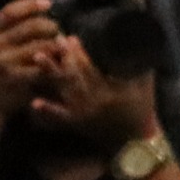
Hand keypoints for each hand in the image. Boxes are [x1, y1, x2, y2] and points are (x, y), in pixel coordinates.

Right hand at [0, 0, 58, 121]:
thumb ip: (11, 29)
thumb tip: (40, 7)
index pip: (10, 12)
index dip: (30, 5)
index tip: (49, 3)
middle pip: (32, 26)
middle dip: (51, 27)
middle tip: (58, 31)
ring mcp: (3, 62)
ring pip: (42, 45)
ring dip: (57, 44)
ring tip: (63, 46)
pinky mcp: (15, 78)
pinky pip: (43, 66)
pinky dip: (56, 63)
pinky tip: (61, 62)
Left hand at [42, 46, 162, 153]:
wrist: (136, 141)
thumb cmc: (142, 110)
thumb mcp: (145, 85)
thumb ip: (139, 65)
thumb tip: (137, 42)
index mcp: (111, 91)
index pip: (92, 68)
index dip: (80, 53)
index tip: (71, 38)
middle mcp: (93, 101)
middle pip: (75, 76)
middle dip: (63, 58)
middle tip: (52, 41)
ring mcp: (83, 113)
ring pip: (64, 90)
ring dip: (50, 74)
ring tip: (37, 59)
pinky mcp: (76, 123)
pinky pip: (60, 116)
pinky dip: (48, 109)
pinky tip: (34, 102)